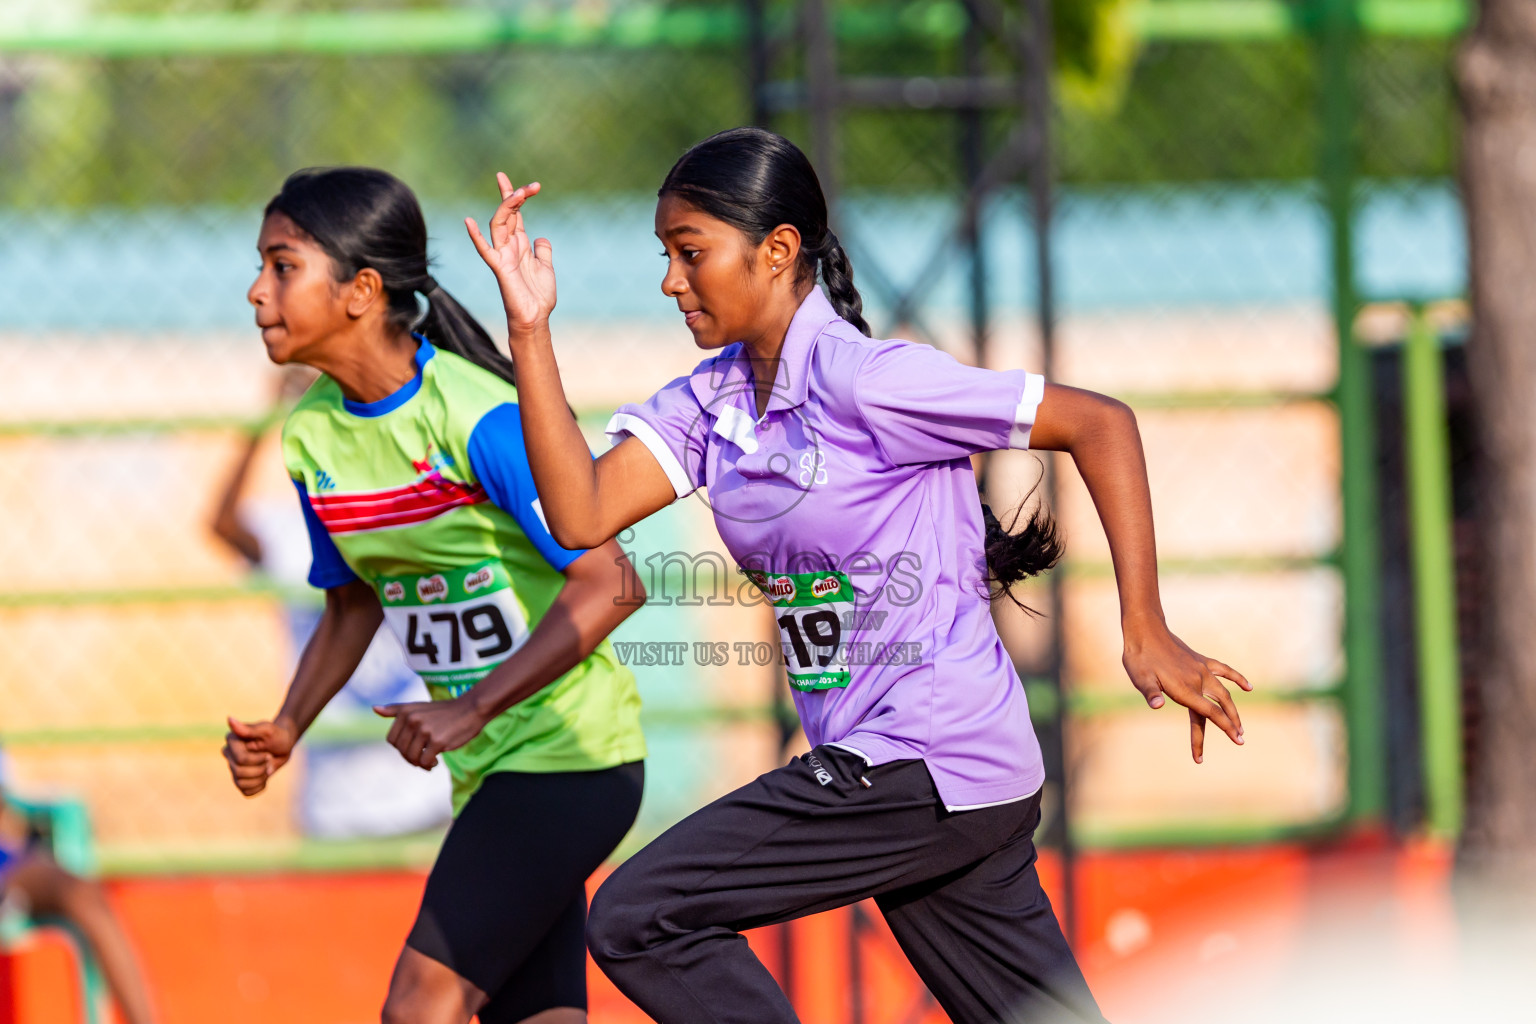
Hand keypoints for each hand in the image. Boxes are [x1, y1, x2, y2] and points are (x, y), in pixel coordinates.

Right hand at [222, 716, 297, 796]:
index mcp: (232, 741)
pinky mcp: (240, 780)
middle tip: (269, 759)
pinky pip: (246, 792)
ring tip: (267, 767)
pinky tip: (264, 776)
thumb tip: (229, 719)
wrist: (284, 744)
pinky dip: (259, 786)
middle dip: (260, 768)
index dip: (258, 760)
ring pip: (242, 784)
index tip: (268, 752)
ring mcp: (233, 768)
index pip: (240, 760)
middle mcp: (229, 755)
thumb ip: (248, 728)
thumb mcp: (267, 730)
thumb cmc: (277, 734)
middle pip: (240, 773)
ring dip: (260, 778)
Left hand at [374, 698, 486, 769]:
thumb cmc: (444, 711)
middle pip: (401, 750)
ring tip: (430, 761)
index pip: (391, 740)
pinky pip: (425, 761)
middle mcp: (412, 719)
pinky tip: (437, 761)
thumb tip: (374, 708)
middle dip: (410, 757)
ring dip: (420, 764)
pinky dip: (429, 765)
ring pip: (411, 757)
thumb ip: (396, 709)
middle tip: (423, 757)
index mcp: (405, 712)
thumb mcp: (418, 706)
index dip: (401, 748)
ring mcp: (425, 730)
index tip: (414, 748)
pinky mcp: (437, 741)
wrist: (471, 709)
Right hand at [465, 173, 555, 335]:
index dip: (518, 198)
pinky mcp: (500, 268)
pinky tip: (469, 221)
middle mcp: (509, 247)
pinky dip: (476, 237)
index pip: (516, 215)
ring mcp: (503, 255)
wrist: (535, 318)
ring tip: (518, 194)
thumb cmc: (539, 296)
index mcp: (520, 245)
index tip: (530, 185)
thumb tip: (541, 238)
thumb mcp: (546, 267)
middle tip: (532, 186)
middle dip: (515, 196)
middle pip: (508, 214)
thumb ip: (542, 251)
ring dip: (507, 207)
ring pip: (499, 224)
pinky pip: (485, 250)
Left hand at [1122, 623, 1251, 763]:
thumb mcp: (1140, 678)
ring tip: (1240, 726)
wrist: (1145, 630)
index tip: (1236, 740)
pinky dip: (1237, 678)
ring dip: (1233, 709)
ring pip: (1224, 692)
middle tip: (1240, 741)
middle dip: (1230, 724)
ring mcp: (1201, 669)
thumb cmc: (1139, 657)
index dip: (1224, 728)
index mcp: (1185, 688)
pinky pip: (1224, 670)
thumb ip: (1150, 693)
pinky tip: (1248, 687)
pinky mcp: (1200, 660)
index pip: (1210, 713)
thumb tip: (1156, 705)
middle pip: (1219, 706)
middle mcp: (1198, 680)